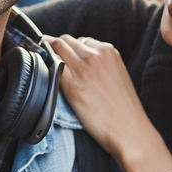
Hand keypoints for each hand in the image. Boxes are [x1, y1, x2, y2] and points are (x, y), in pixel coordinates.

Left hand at [44, 35, 159, 160]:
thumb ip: (100, 65)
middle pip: (66, 41)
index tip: (62, 54)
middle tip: (46, 57)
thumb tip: (80, 63)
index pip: (81, 40)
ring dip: (47, 53)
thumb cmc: (123, 109)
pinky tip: (41, 72)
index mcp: (108, 51)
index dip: (69, 48)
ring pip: (56, 47)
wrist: (129, 130)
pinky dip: (45, 65)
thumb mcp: (116, 75)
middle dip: (55, 46)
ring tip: (42, 63)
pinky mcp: (73, 86)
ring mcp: (84, 69)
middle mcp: (95, 55)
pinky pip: (53, 66)